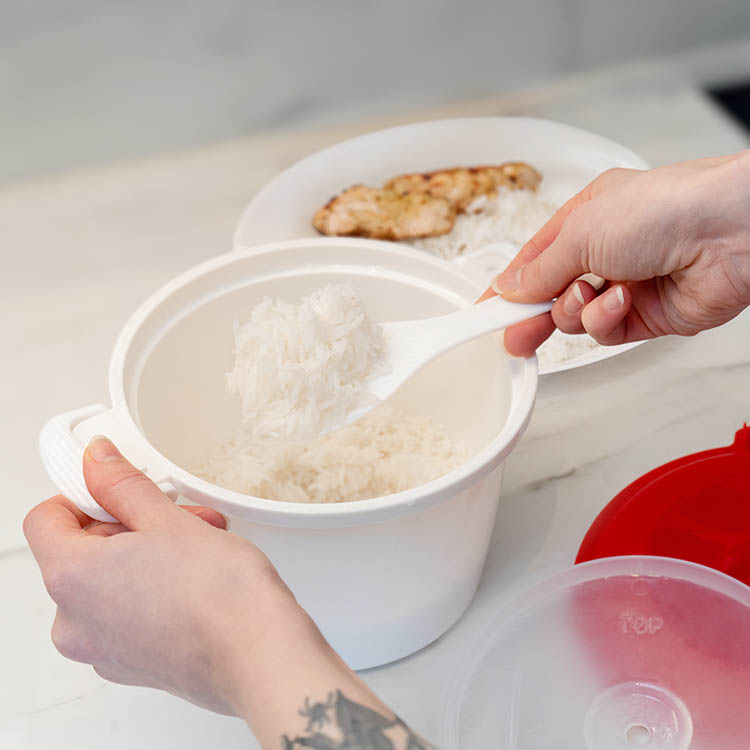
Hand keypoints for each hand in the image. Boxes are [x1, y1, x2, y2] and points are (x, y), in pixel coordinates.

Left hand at [24, 436, 297, 714]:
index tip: (117, 488)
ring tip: (198, 543)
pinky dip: (152, 588)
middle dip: (130, 525)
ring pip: (110, 581)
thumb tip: (98, 463)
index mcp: (71, 579)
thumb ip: (122, 486)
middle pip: (82, 551)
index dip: (83, 496)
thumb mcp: (167, 520)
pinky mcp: (131, 663)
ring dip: (148, 554)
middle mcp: (74, 621)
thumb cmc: (219, 595)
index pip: (45, 520)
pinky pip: (127, 612)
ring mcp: (101, 649)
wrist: (259, 652)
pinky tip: (195, 577)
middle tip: (173, 514)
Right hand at [483, 152, 749, 355]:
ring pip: (574, 317)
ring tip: (591, 292)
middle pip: (551, 295)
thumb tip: (510, 287)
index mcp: (586, 219)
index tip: (485, 310)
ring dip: (577, 309)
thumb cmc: (665, 207)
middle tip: (512, 334)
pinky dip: (606, 318)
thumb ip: (540, 269)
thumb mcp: (579, 231)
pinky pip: (604, 331)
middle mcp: (605, 253)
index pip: (533, 260)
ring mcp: (625, 286)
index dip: (507, 286)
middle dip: (531, 315)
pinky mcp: (646, 317)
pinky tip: (622, 299)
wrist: (730, 232)